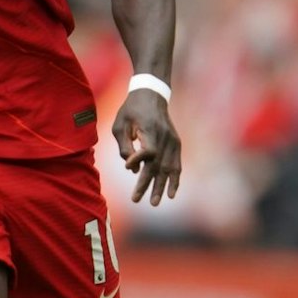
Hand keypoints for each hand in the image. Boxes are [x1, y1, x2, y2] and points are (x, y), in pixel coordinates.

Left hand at [113, 90, 180, 205]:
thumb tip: (131, 169)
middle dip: (147, 184)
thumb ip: (124, 147)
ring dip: (161, 186)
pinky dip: (174, 179)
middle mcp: (164, 137)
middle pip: (157, 164)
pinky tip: (171, 194)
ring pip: (168, 168)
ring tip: (154, 202)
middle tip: (137, 200)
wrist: (152, 94)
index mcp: (149, 129)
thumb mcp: (120, 124)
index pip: (148, 151)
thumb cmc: (131, 110)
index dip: (139, 160)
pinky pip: (177, 165)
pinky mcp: (176, 143)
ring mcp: (172, 141)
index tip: (128, 167)